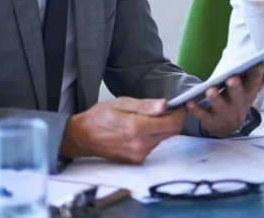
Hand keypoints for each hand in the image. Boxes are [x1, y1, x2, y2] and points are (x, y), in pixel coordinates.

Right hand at [60, 97, 186, 163]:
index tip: (182, 105)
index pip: (172, 123)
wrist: (82, 137)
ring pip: (163, 139)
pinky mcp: (136, 161)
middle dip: (174, 120)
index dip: (181, 113)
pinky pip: (153, 146)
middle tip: (171, 109)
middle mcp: (140, 144)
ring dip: (163, 128)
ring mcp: (138, 155)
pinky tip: (143, 129)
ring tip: (152, 118)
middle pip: (171, 132)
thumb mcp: (122, 103)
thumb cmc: (100, 116)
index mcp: (137, 128)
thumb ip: (145, 105)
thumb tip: (165, 105)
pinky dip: (154, 136)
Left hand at [187, 60, 263, 137]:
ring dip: (215, 98)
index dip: (257, 74)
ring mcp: (224, 112)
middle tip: (232, 79)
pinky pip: (202, 115)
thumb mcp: (252, 89)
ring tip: (210, 90)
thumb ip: (263, 76)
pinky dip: (196, 109)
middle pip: (237, 94)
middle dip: (235, 87)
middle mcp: (237, 103)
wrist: (228, 126)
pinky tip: (189, 102)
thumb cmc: (240, 100)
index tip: (259, 63)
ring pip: (219, 105)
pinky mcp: (210, 120)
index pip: (254, 82)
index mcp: (248, 93)